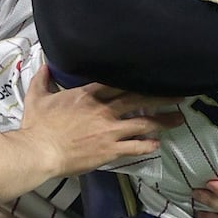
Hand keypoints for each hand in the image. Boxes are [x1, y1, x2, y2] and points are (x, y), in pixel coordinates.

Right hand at [18, 66, 180, 178]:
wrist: (39, 152)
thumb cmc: (37, 126)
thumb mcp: (37, 97)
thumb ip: (43, 79)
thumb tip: (45, 64)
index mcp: (88, 95)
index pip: (119, 83)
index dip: (138, 80)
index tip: (154, 77)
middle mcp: (103, 110)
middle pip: (138, 99)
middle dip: (162, 97)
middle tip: (180, 95)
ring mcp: (109, 130)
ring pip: (143, 123)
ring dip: (163, 121)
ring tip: (178, 120)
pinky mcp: (110, 150)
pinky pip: (135, 147)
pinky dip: (148, 145)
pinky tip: (157, 144)